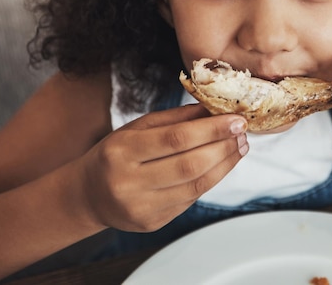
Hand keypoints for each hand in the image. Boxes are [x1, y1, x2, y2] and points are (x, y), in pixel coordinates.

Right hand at [76, 104, 247, 232]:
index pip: (176, 139)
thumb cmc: (116, 154)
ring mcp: (141, 207)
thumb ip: (175, 118)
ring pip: (196, 185)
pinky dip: (211, 179)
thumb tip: (214, 109)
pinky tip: (221, 164)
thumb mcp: (137, 128)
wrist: (88, 195)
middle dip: (223, 147)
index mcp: (122, 150)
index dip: (211, 129)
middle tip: (242, 132)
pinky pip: (191, 199)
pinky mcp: (152, 223)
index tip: (236, 119)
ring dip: (225, 164)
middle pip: (190, 165)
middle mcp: (128, 182)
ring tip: (239, 147)